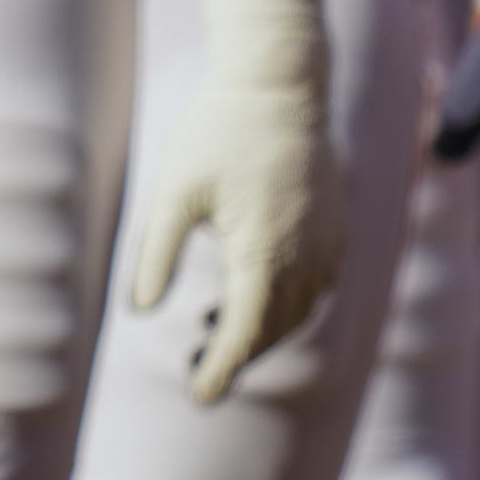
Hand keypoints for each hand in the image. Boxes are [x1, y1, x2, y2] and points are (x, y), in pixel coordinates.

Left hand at [128, 47, 346, 402]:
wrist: (278, 84)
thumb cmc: (216, 133)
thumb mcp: (173, 193)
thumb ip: (157, 254)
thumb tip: (142, 310)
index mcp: (265, 254)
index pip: (246, 333)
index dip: (222, 368)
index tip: (199, 395)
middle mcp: (307, 257)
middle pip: (277, 330)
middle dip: (239, 356)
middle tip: (197, 371)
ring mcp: (329, 243)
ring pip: (302, 311)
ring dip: (266, 331)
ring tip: (216, 329)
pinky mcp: (337, 226)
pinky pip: (320, 284)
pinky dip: (290, 302)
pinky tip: (255, 293)